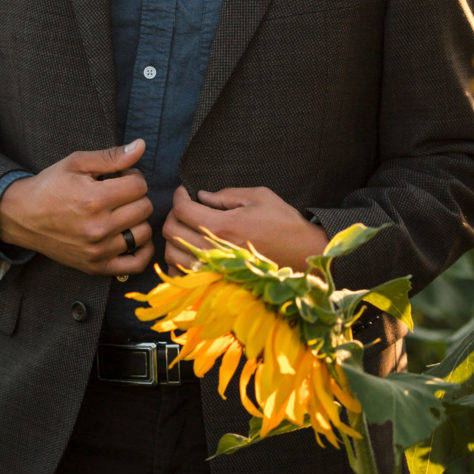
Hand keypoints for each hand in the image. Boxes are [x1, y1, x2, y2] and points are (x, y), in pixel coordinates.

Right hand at [0, 139, 153, 275]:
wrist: (23, 217)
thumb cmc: (51, 186)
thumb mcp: (76, 163)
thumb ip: (111, 156)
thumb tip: (141, 145)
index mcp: (95, 199)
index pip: (140, 186)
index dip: (133, 177)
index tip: (120, 178)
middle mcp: (99, 227)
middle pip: (144, 208)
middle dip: (136, 196)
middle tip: (120, 194)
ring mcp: (98, 250)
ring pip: (144, 233)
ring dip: (138, 220)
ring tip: (122, 213)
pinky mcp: (96, 266)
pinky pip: (136, 265)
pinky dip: (142, 251)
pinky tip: (132, 236)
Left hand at [163, 184, 328, 273]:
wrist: (303, 256)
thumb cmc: (283, 223)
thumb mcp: (259, 197)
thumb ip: (225, 195)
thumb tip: (201, 196)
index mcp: (223, 226)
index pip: (182, 209)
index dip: (179, 196)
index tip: (184, 191)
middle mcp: (213, 250)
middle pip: (171, 230)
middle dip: (173, 213)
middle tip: (185, 207)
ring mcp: (212, 269)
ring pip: (171, 253)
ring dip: (173, 237)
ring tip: (186, 227)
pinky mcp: (215, 282)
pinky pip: (180, 275)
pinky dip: (177, 261)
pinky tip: (188, 250)